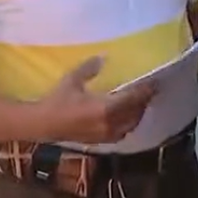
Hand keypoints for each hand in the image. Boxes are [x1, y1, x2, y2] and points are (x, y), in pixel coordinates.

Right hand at [36, 57, 156, 143]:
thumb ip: (90, 68)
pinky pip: (122, 133)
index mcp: (106, 108)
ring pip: (131, 124)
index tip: (155, 82)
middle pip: (136, 112)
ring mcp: (106, 134)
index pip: (134, 98)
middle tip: (149, 90)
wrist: (42, 124)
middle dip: (144, 101)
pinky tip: (127, 117)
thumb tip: (104, 56)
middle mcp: (110, 123)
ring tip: (140, 102)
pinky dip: (129, 124)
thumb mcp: (72, 80)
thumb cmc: (56, 100)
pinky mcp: (101, 141)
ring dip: (138, 113)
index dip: (146, 90)